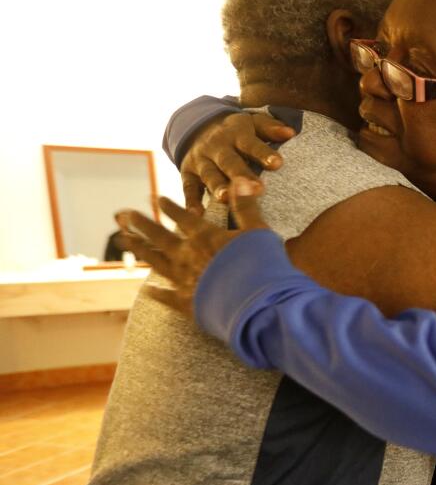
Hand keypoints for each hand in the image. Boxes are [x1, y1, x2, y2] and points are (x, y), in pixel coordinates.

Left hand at [115, 178, 270, 315]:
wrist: (259, 305)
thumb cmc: (263, 267)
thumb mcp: (258, 231)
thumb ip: (246, 207)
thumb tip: (239, 179)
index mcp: (205, 237)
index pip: (183, 218)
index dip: (168, 207)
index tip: (154, 198)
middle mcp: (188, 256)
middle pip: (159, 237)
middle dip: (140, 224)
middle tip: (123, 215)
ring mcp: (184, 280)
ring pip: (156, 262)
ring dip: (139, 250)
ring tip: (123, 241)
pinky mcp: (187, 304)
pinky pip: (167, 296)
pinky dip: (157, 293)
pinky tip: (148, 290)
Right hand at [180, 112, 294, 212]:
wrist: (200, 127)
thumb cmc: (238, 132)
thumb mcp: (253, 123)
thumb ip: (270, 128)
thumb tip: (290, 133)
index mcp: (236, 134)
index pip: (250, 144)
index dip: (263, 153)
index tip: (278, 164)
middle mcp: (216, 147)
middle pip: (229, 161)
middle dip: (241, 175)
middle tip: (257, 189)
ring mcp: (200, 161)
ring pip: (209, 175)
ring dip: (217, 187)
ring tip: (227, 199)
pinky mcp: (188, 174)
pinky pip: (189, 188)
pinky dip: (191, 202)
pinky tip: (197, 215)